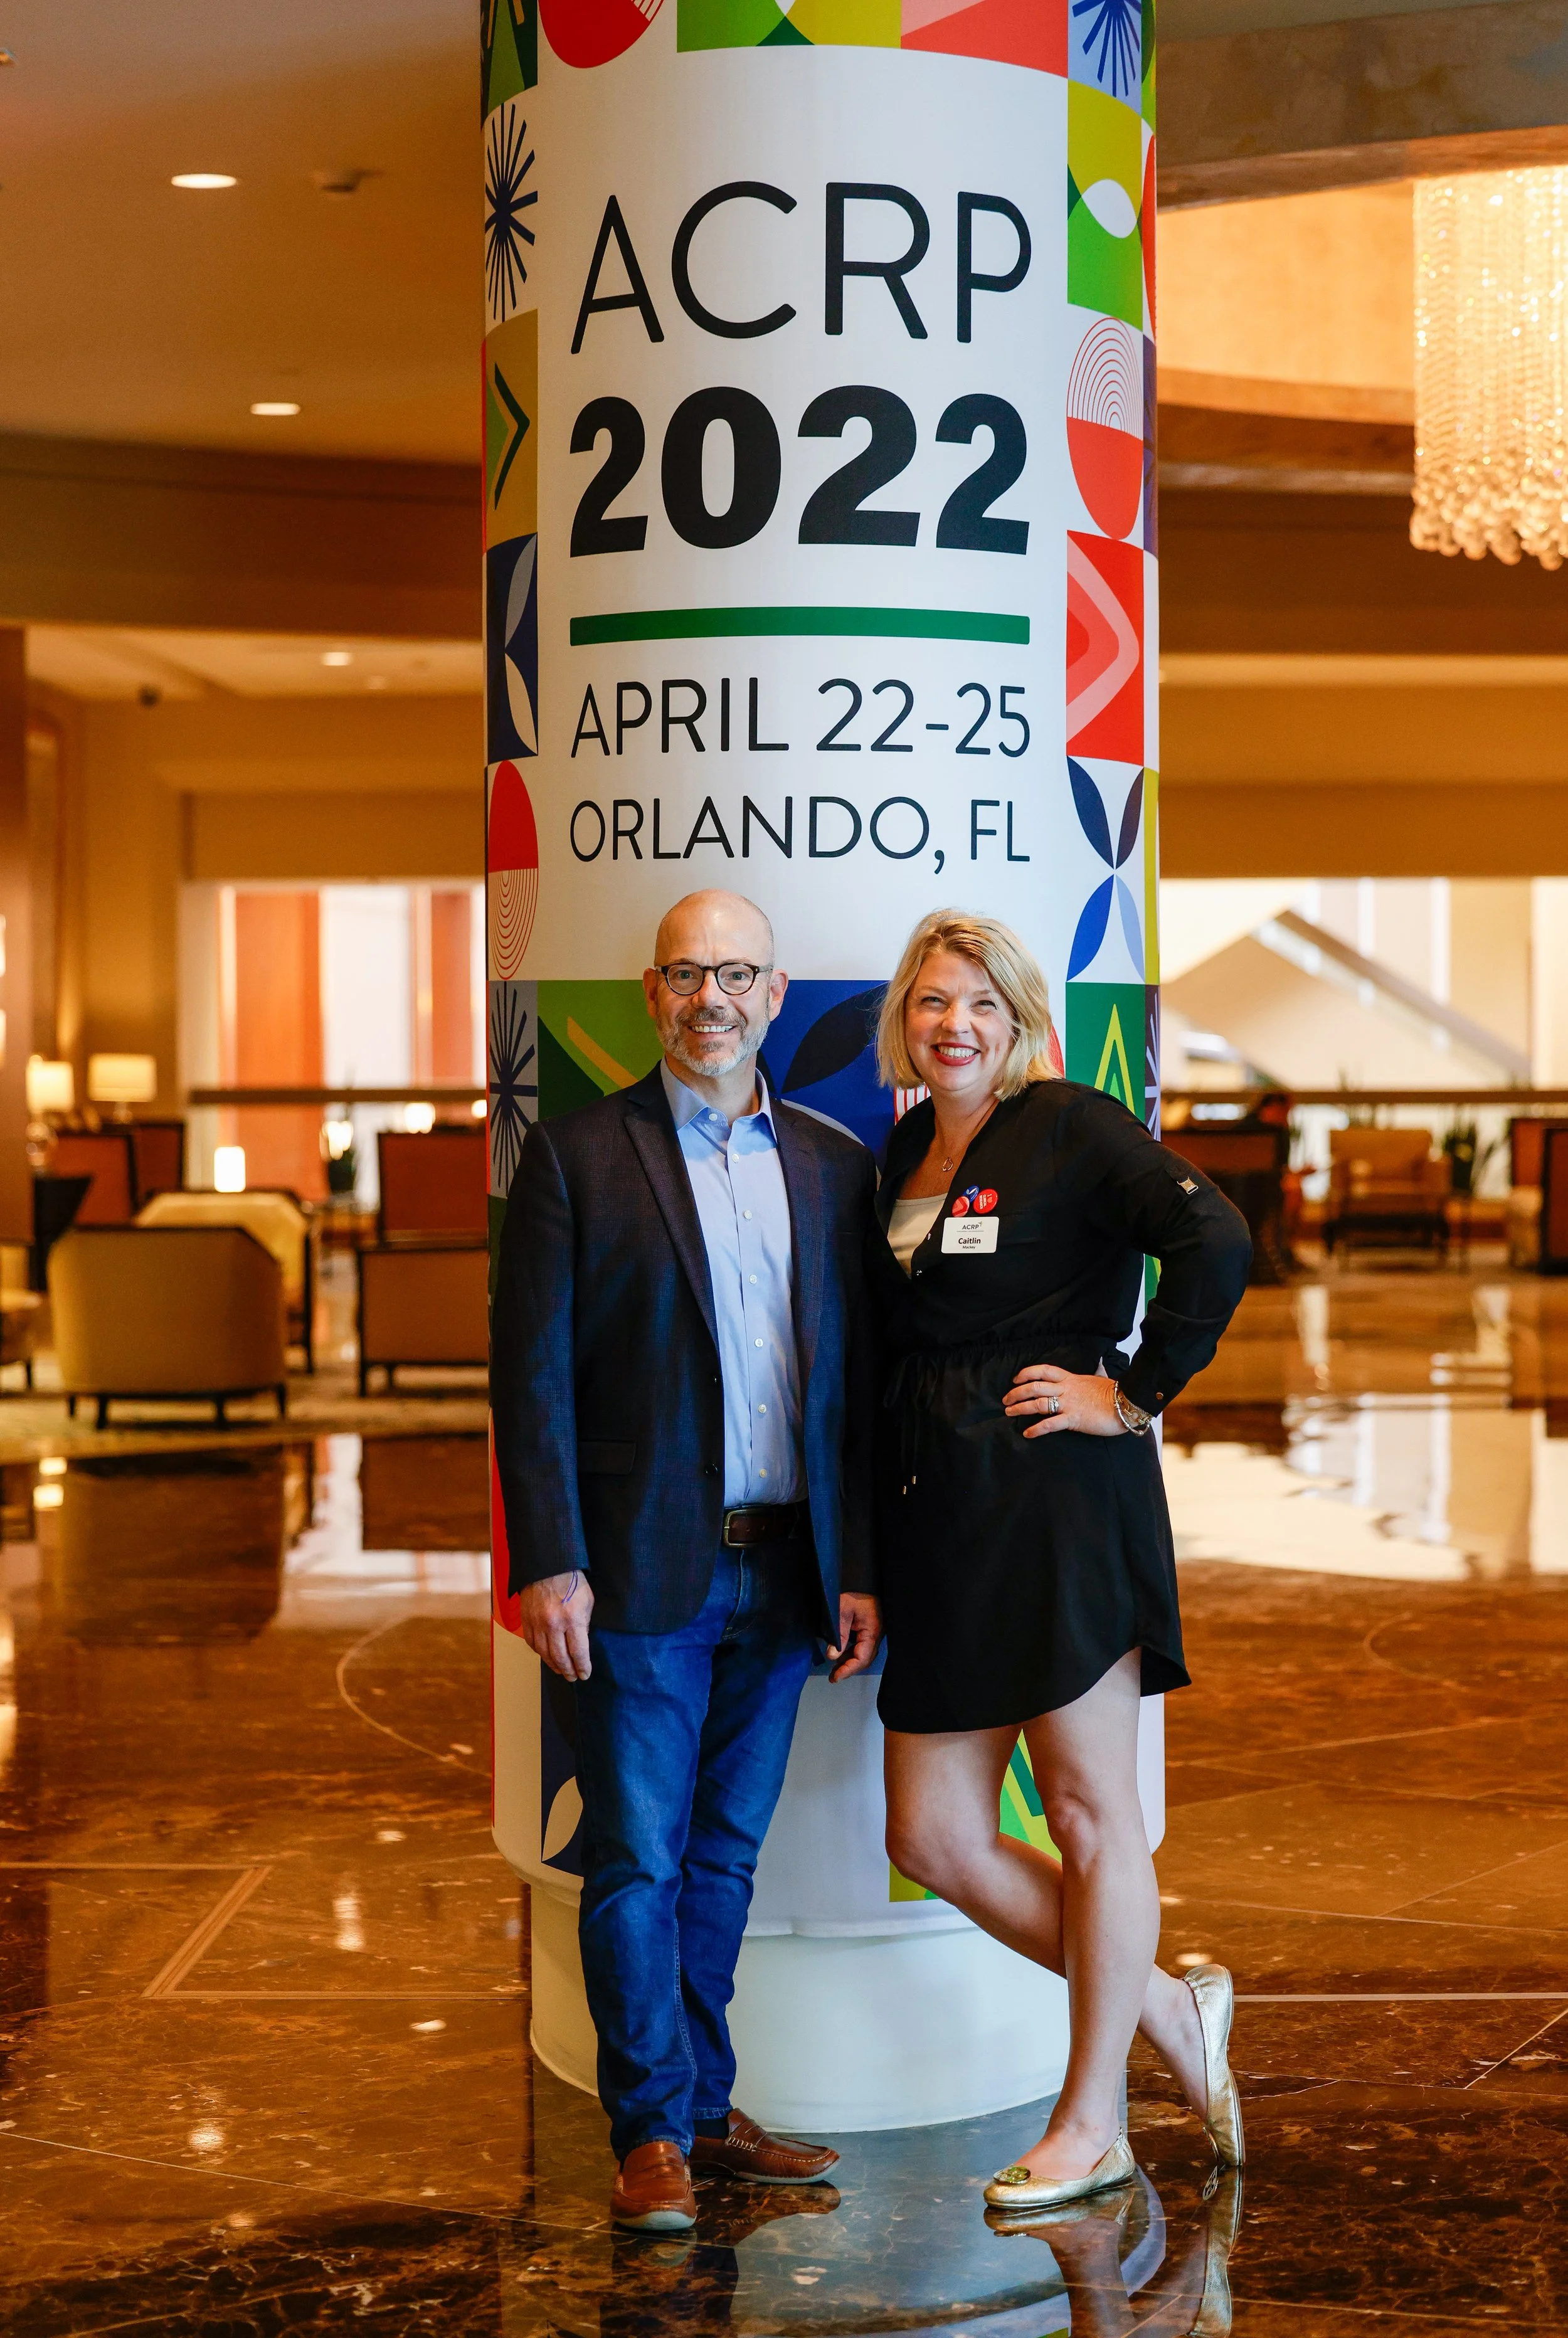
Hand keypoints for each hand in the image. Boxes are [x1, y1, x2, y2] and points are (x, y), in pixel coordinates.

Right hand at [518, 1570, 594, 1679]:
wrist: (547, 1565)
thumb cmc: (572, 1581)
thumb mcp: (587, 1601)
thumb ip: (585, 1623)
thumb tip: (582, 1642)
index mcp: (572, 1619)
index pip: (578, 1652)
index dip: (582, 1666)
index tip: (585, 1674)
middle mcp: (553, 1624)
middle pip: (560, 1657)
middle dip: (569, 1670)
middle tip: (573, 1677)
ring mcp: (537, 1623)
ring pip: (544, 1653)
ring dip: (554, 1665)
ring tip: (561, 1671)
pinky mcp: (526, 1620)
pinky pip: (532, 1643)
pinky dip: (540, 1653)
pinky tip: (546, 1656)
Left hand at [827, 1592, 881, 1681]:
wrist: (862, 1578)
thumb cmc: (853, 1592)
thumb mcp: (842, 1611)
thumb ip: (839, 1634)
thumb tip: (832, 1656)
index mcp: (872, 1632)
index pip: (862, 1658)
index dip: (848, 1670)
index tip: (835, 1677)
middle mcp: (877, 1635)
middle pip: (865, 1659)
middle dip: (849, 1669)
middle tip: (833, 1677)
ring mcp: (875, 1632)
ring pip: (864, 1654)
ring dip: (850, 1662)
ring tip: (835, 1670)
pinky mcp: (871, 1629)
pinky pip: (862, 1646)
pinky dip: (852, 1653)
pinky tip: (841, 1656)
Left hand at [1002, 1365, 1125, 1439]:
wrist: (1127, 1402)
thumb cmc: (1115, 1392)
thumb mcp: (1102, 1377)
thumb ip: (1097, 1369)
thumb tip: (1100, 1361)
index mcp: (1071, 1378)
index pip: (1043, 1370)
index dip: (1027, 1373)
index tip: (1016, 1379)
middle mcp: (1066, 1389)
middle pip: (1034, 1386)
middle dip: (1017, 1393)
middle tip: (1006, 1400)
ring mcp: (1068, 1404)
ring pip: (1038, 1404)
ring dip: (1021, 1408)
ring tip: (1009, 1413)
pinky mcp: (1073, 1419)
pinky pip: (1050, 1424)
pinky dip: (1037, 1429)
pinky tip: (1028, 1433)